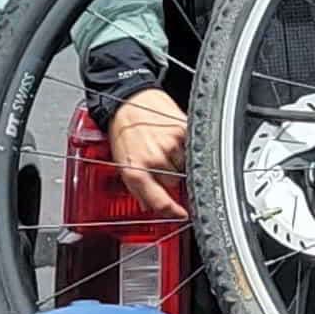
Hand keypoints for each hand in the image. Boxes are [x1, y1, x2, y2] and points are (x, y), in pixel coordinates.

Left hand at [105, 88, 189, 224]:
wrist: (128, 99)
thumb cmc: (123, 130)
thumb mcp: (121, 163)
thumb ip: (137, 188)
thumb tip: (151, 206)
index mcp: (135, 171)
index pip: (160, 201)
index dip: (172, 211)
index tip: (181, 214)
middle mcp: (154, 159)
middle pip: (175, 183)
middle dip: (170, 178)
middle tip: (160, 163)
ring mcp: (170, 145)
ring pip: (186, 166)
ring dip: (179, 161)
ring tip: (165, 147)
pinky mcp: (183, 130)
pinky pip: (193, 149)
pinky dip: (187, 147)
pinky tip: (174, 139)